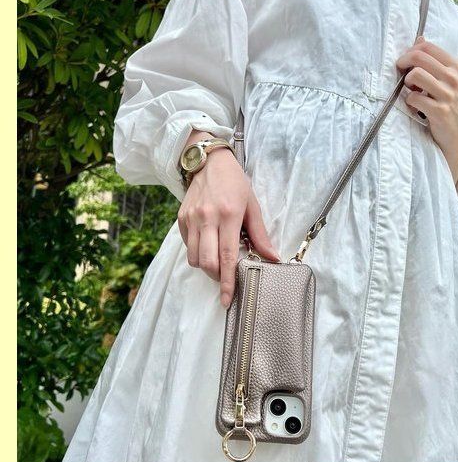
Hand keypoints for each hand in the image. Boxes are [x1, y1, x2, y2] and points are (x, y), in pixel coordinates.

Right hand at [177, 130, 279, 307]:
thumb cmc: (235, 183)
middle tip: (225, 275)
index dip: (227, 281)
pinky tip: (208, 243)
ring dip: (206, 266)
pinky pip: (188, 246)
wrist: (209, 163)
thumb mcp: (252, 206)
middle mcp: (206, 218)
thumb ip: (260, 234)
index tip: (228, 299)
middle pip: (206, 262)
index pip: (226, 256)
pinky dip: (198, 252)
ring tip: (217, 258)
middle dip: (216, 276)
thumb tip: (272, 258)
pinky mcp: (181, 219)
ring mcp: (191, 219)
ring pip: (194, 258)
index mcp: (228, 215)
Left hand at [396, 36, 457, 182]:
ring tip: (411, 92)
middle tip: (402, 78)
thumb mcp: (450, 81)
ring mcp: (448, 95)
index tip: (403, 64)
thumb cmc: (451, 107)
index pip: (427, 47)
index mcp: (456, 67)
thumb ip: (435, 61)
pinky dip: (408, 102)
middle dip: (403, 65)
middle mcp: (454, 78)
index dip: (409, 53)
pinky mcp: (440, 112)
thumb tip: (419, 39)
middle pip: (418, 58)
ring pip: (415, 76)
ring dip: (406, 84)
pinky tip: (414, 107)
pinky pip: (413, 98)